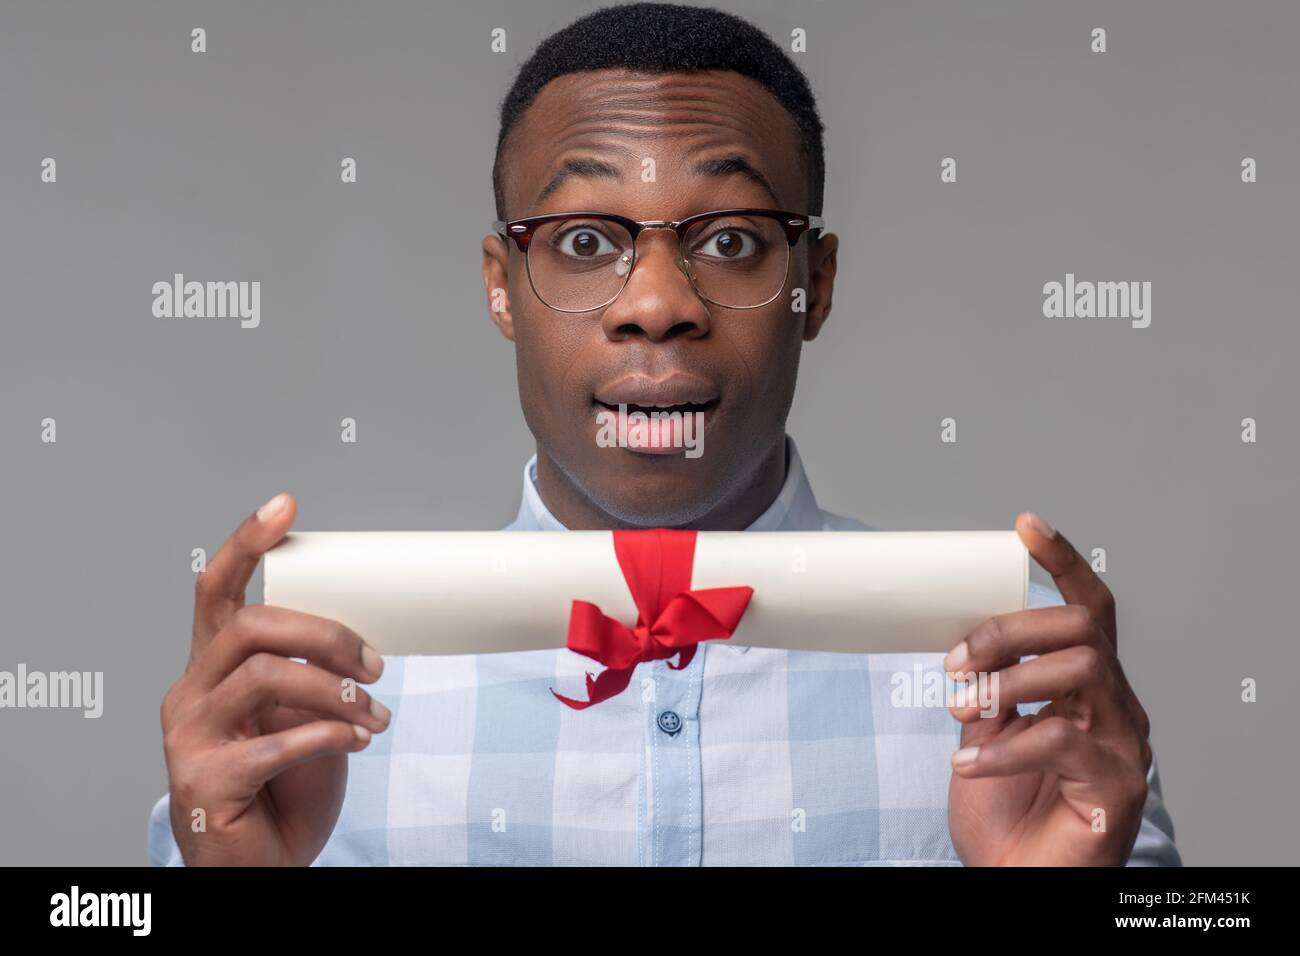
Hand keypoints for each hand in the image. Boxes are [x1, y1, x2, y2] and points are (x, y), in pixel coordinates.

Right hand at [160, 493, 390, 865]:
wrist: (264, 864)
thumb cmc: (285, 784)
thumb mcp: (302, 713)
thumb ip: (312, 672)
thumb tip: (364, 639)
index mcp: (213, 667)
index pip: (217, 589)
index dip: (248, 542)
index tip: (286, 505)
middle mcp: (190, 693)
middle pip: (250, 626)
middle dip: (325, 634)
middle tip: (376, 663)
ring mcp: (190, 738)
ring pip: (264, 676)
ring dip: (337, 690)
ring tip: (377, 716)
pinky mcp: (205, 783)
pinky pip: (274, 742)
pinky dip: (327, 735)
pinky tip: (354, 743)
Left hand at [945, 512, 1151, 865]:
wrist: (1013, 878)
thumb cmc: (1004, 809)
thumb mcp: (984, 730)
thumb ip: (988, 684)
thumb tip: (963, 640)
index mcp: (1088, 686)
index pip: (1088, 608)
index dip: (1062, 562)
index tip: (1026, 526)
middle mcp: (1117, 707)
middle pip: (1082, 628)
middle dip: (1010, 630)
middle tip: (956, 663)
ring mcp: (1125, 745)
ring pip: (1082, 670)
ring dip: (1010, 681)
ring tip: (962, 711)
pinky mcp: (1118, 786)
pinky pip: (1061, 740)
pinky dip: (1003, 747)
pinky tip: (967, 764)